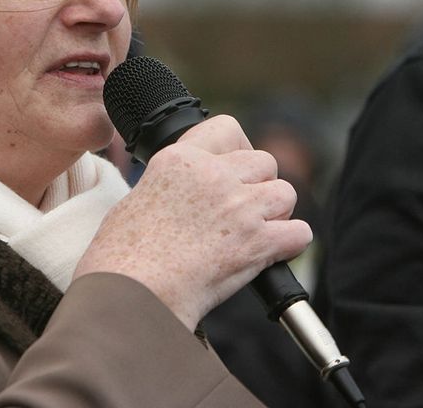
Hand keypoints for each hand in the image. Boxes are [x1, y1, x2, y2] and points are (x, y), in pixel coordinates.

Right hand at [73, 115, 312, 328]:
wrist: (132, 294)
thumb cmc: (123, 258)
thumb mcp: (138, 199)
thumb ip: (172, 186)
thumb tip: (185, 195)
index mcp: (179, 160)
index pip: (226, 129)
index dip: (237, 150)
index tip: (234, 170)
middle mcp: (212, 176)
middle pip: (264, 162)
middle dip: (258, 186)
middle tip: (242, 212)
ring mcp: (238, 207)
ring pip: (286, 193)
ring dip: (276, 213)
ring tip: (255, 233)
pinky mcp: (256, 242)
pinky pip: (299, 232)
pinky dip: (290, 245)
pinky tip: (271, 255)